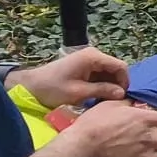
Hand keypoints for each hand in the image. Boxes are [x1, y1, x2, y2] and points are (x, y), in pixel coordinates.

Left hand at [13, 47, 129, 109]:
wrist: (31, 86)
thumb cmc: (53, 88)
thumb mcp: (79, 92)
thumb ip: (102, 90)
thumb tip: (122, 94)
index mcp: (92, 57)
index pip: (120, 66)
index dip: (125, 82)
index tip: (122, 98)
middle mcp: (93, 54)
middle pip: (115, 69)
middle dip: (117, 85)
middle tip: (113, 102)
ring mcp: (89, 60)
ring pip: (109, 73)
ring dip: (109, 86)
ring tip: (104, 101)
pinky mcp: (84, 66)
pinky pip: (100, 74)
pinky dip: (102, 85)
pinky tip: (97, 96)